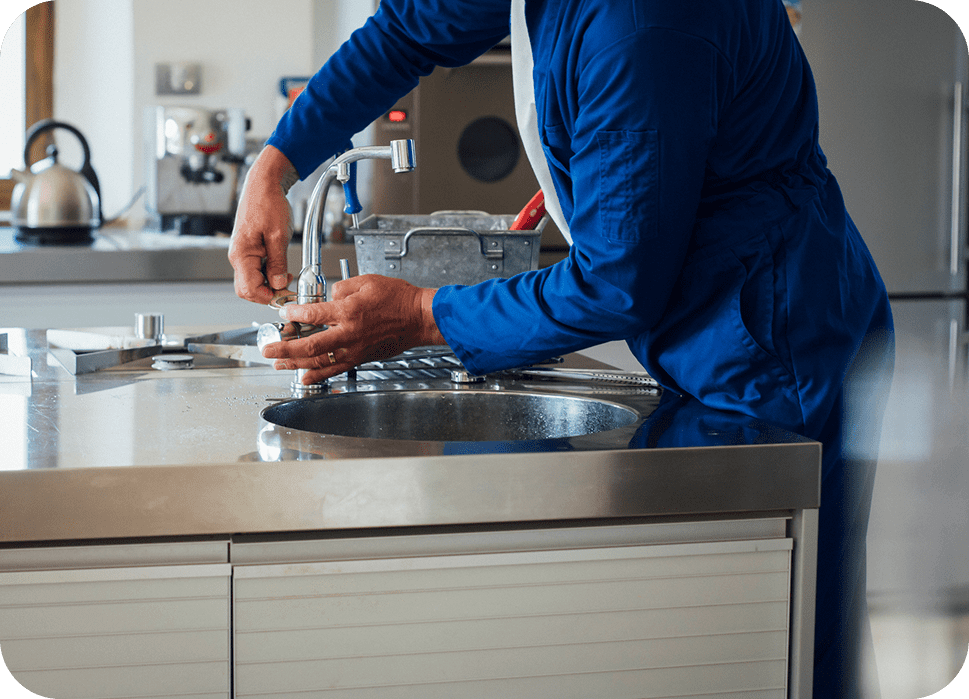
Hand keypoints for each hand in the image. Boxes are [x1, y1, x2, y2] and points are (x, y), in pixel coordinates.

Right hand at [228, 145, 297, 304]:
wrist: (264, 184)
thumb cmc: (268, 203)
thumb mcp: (279, 235)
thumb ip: (278, 262)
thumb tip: (279, 284)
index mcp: (241, 255)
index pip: (248, 289)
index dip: (268, 296)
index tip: (286, 292)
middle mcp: (238, 257)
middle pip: (247, 289)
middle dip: (268, 292)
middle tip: (287, 286)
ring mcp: (243, 254)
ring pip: (253, 281)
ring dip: (269, 283)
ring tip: (286, 275)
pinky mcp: (249, 251)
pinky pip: (256, 271)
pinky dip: (269, 274)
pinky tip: (281, 268)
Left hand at [261, 275, 445, 384]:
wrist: (419, 318)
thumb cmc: (398, 299)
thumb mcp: (367, 281)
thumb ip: (342, 288)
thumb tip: (328, 297)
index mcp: (349, 311)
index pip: (313, 314)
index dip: (294, 313)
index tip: (284, 313)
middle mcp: (349, 333)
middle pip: (309, 346)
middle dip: (284, 348)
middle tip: (268, 348)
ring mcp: (354, 349)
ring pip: (319, 362)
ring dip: (295, 364)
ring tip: (279, 363)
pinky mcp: (361, 358)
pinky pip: (335, 369)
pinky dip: (318, 375)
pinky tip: (304, 377)